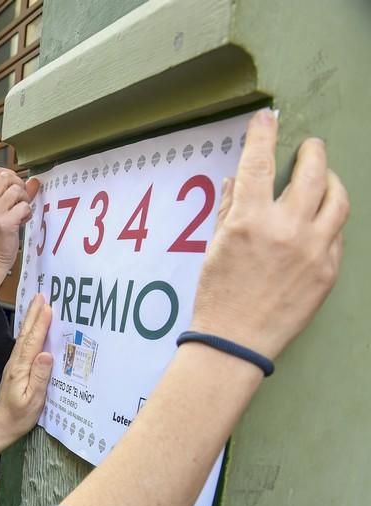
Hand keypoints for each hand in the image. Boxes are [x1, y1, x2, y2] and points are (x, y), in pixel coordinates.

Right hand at [0, 167, 40, 292]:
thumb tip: (34, 181)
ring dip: (25, 200)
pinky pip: (24, 207)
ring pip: (17, 190)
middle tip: (20, 201)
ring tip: (21, 212)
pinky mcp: (5, 223)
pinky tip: (22, 222)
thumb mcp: (2, 213)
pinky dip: (27, 214)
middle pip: (6, 176)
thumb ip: (17, 196)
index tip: (15, 189)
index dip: (11, 175)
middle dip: (19, 185)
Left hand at [0, 294, 53, 446]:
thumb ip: (40, 377)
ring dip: (32, 319)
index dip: (41, 323)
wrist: (0, 426)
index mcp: (21, 368)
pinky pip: (25, 344)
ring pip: (25, 337)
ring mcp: (15, 364)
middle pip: (27, 333)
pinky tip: (34, 327)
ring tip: (39, 304)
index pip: (32, 341)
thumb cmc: (18, 416)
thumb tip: (46, 354)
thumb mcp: (33, 400)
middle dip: (35, 313)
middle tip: (43, 294)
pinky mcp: (17, 367)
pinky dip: (31, 331)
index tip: (48, 306)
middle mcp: (16, 362)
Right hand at [190, 110, 348, 358]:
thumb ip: (229, 209)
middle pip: (312, 173)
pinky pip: (336, 233)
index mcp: (249, 220)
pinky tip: (320, 220)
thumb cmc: (217, 295)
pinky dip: (329, 220)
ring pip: (337, 199)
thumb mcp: (214, 247)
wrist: (235, 342)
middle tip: (310, 146)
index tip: (267, 118)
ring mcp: (313, 249)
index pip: (259, 163)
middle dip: (312, 152)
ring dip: (332, 181)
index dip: (263, 135)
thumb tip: (236, 181)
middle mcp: (286, 229)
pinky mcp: (329, 270)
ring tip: (326, 177)